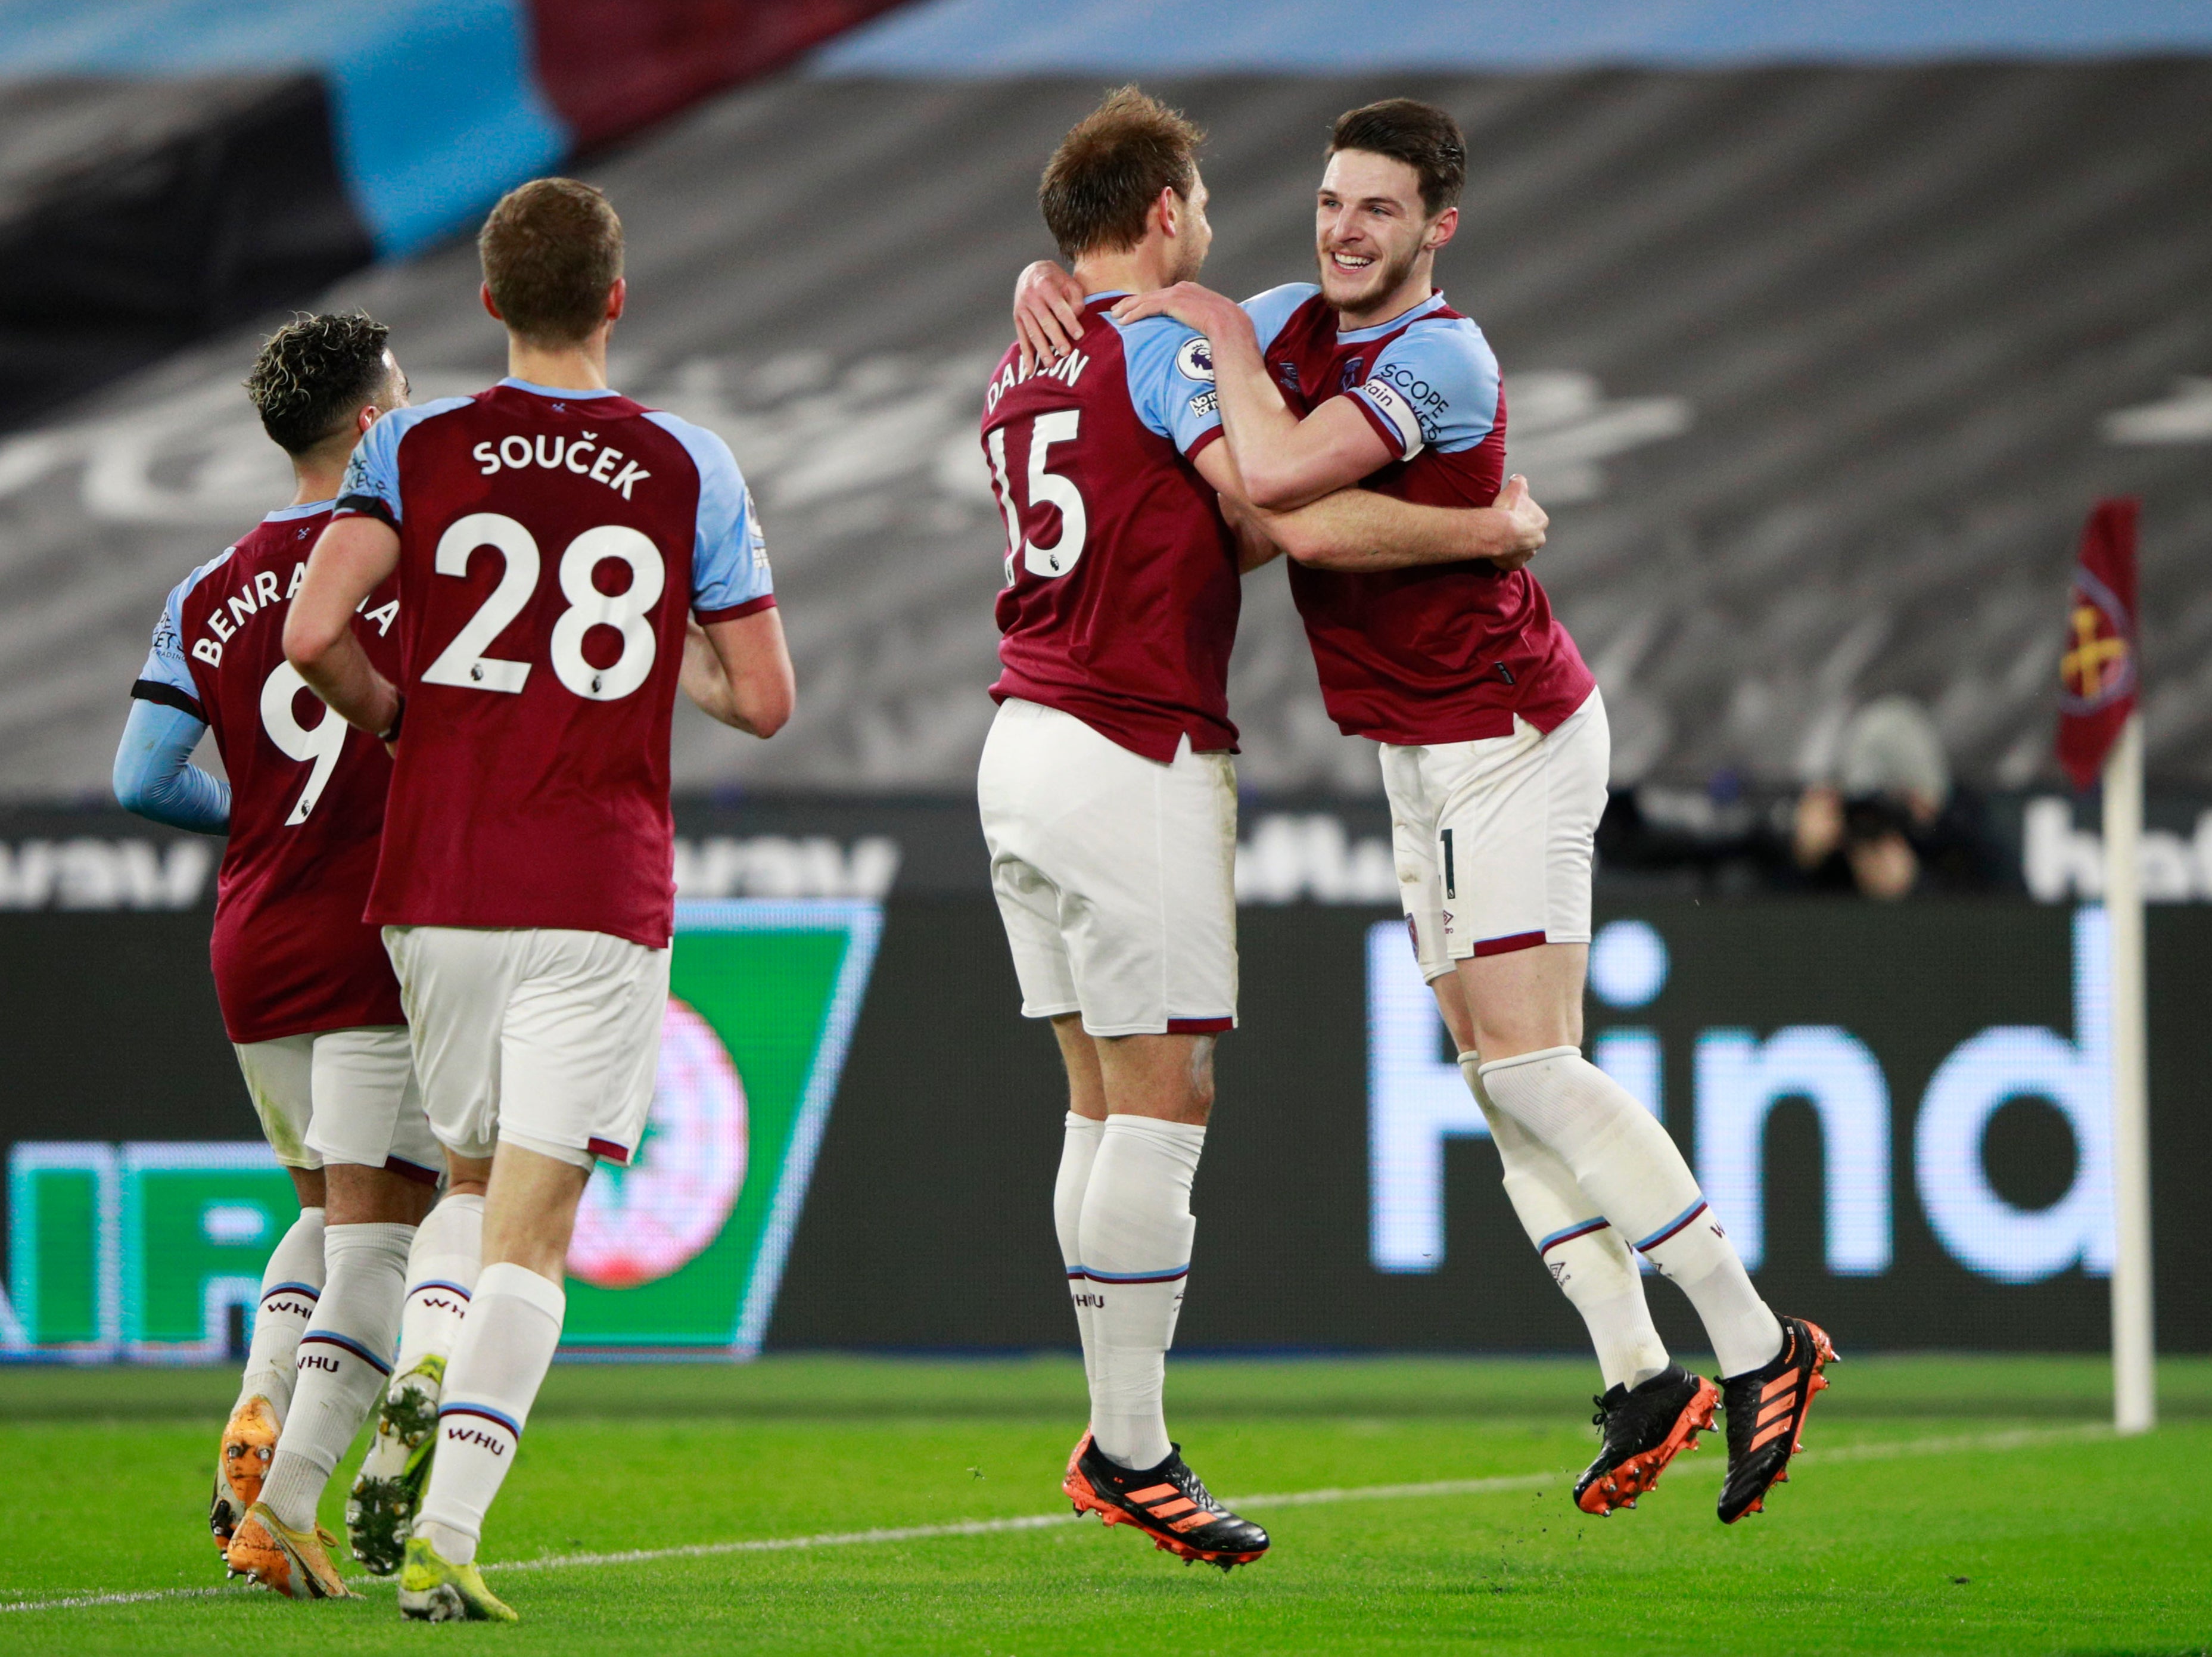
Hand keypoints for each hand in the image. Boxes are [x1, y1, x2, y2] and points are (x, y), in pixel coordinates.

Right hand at [1014, 261, 1085, 372]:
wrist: (1032, 272)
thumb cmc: (1056, 280)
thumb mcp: (1069, 282)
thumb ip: (1075, 299)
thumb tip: (1076, 320)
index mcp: (1045, 286)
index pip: (1059, 307)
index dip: (1069, 321)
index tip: (1079, 335)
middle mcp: (1031, 297)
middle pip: (1045, 321)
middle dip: (1055, 338)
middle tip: (1066, 352)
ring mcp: (1022, 309)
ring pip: (1033, 332)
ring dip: (1041, 349)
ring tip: (1050, 364)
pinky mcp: (1017, 318)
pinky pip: (1022, 338)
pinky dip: (1026, 355)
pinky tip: (1030, 369)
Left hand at [1109, 281, 1242, 336]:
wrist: (1233, 327)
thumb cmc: (1229, 331)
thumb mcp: (1213, 323)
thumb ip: (1200, 322)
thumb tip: (1196, 334)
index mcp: (1193, 291)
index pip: (1164, 295)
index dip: (1147, 302)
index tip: (1136, 309)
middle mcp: (1183, 288)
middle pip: (1151, 295)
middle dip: (1132, 303)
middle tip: (1117, 310)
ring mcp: (1178, 293)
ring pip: (1145, 299)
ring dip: (1128, 308)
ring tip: (1115, 316)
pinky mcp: (1173, 302)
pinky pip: (1147, 307)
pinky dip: (1133, 314)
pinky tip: (1124, 321)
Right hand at [1487, 474, 1546, 569]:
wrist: (1496, 532)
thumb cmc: (1507, 511)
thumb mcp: (1515, 488)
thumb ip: (1519, 481)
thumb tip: (1518, 478)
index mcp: (1541, 522)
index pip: (1535, 518)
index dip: (1524, 515)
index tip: (1513, 514)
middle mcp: (1538, 539)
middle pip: (1531, 536)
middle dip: (1522, 533)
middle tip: (1507, 528)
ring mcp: (1527, 554)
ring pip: (1523, 550)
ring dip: (1515, 546)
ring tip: (1502, 540)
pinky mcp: (1515, 564)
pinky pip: (1512, 562)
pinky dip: (1507, 559)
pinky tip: (1500, 553)